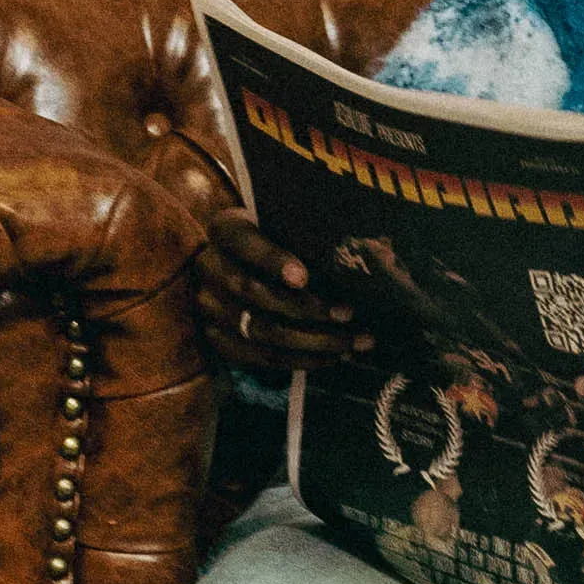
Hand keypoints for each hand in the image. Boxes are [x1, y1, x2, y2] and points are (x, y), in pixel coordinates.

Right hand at [193, 204, 368, 373]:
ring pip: (261, 331)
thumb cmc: (271, 237)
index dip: (273, 261)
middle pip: (254, 294)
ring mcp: (210, 310)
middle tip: (349, 314)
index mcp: (224, 231)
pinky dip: (301, 360)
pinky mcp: (219, 342)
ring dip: (313, 340)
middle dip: (307, 308)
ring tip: (353, 341)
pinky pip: (261, 358)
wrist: (231, 263)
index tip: (304, 276)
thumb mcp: (278, 223)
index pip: (245, 243)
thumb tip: (374, 247)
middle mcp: (208, 270)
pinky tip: (333, 357)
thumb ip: (305, 233)